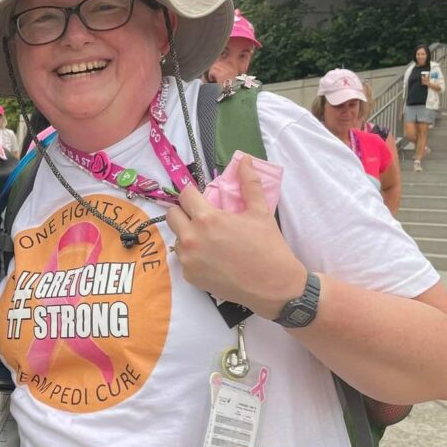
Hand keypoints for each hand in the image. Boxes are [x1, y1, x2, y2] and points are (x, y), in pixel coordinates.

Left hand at [166, 157, 306, 319]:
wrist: (274, 286)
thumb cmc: (268, 246)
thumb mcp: (260, 212)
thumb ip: (249, 183)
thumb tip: (245, 160)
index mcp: (207, 219)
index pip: (185, 195)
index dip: (192, 194)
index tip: (200, 197)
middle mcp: (192, 239)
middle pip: (172, 215)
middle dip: (184, 212)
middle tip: (202, 217)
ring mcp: (188, 260)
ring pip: (176, 237)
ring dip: (187, 234)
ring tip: (210, 239)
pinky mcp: (189, 277)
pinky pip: (183, 258)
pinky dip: (193, 254)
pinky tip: (212, 257)